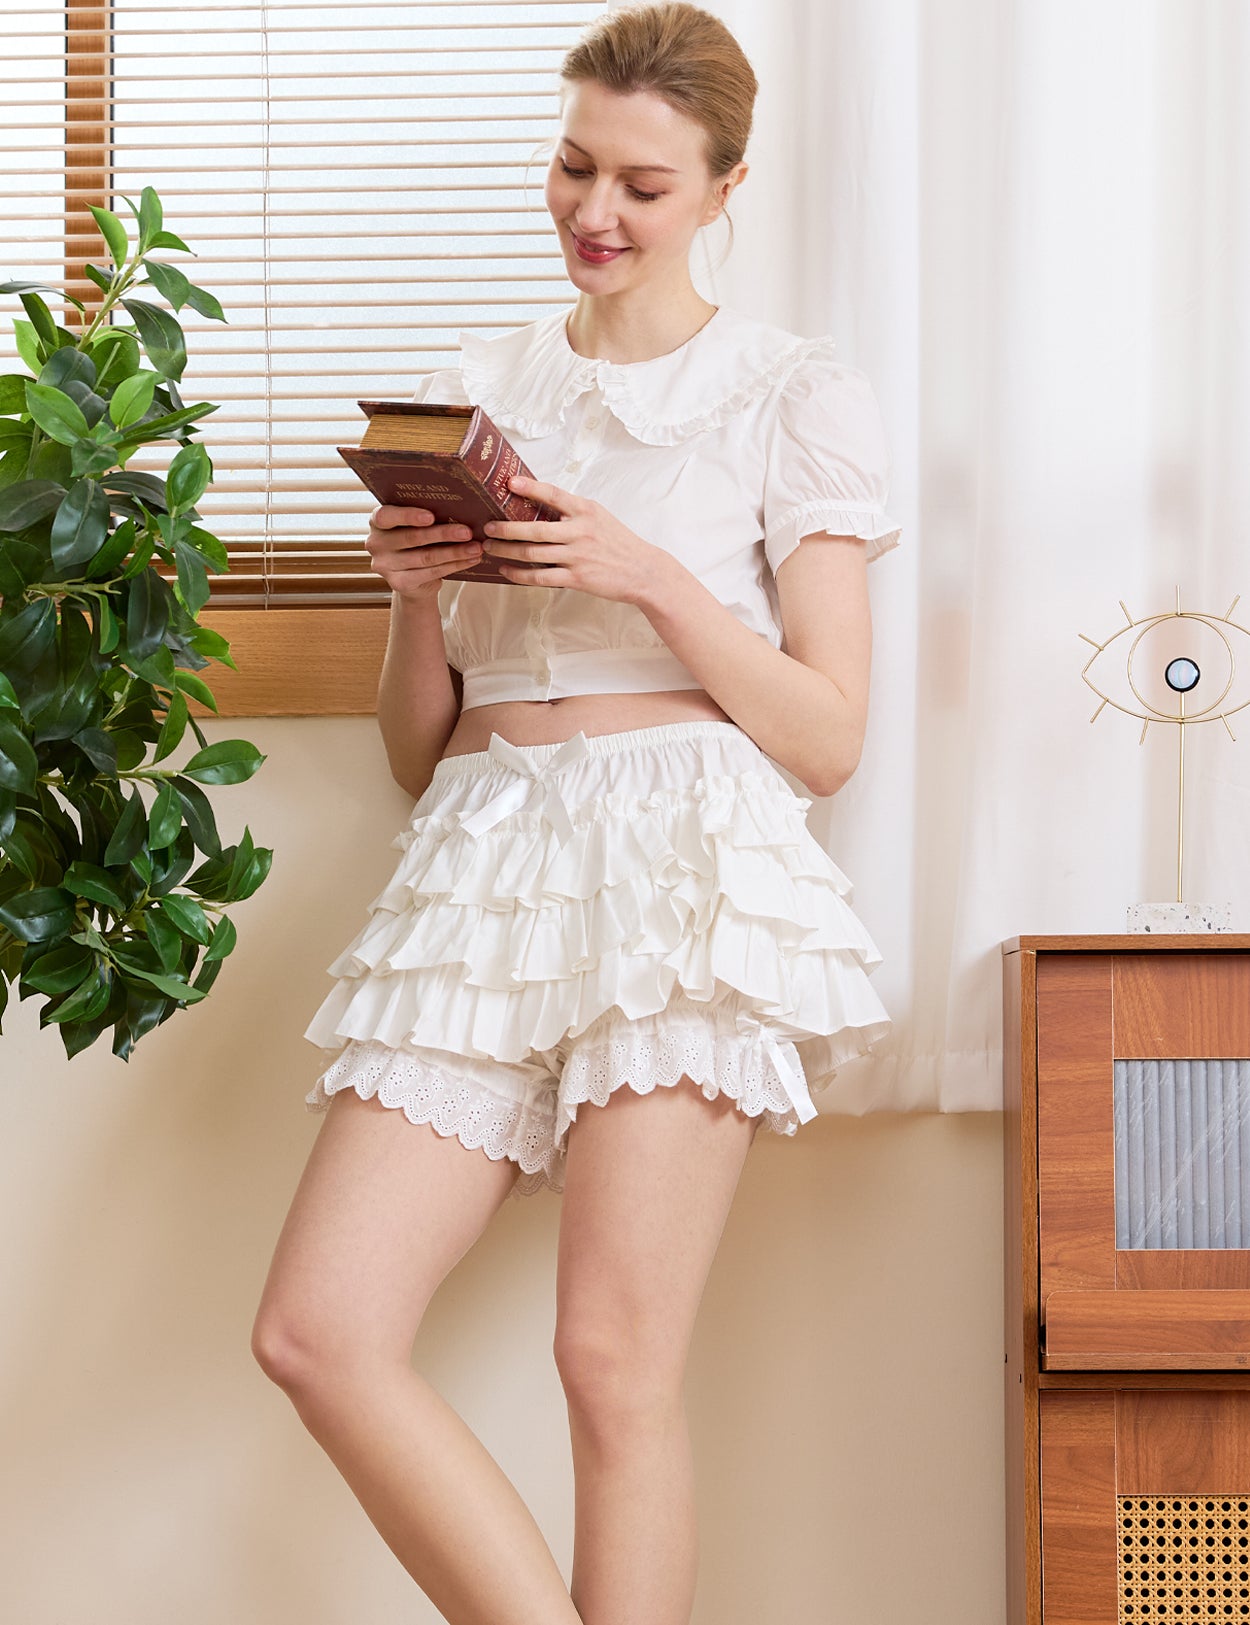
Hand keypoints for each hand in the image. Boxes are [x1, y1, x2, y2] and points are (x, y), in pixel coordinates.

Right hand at [364, 505, 483, 601]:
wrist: (412, 579)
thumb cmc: (416, 542)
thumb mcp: (414, 525)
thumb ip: (425, 516)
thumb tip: (458, 506)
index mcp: (377, 521)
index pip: (386, 516)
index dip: (408, 516)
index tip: (431, 516)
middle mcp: (375, 543)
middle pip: (412, 537)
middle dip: (443, 534)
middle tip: (467, 531)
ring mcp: (385, 566)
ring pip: (426, 557)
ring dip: (455, 552)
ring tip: (476, 547)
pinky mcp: (399, 583)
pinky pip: (432, 573)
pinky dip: (455, 565)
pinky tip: (471, 560)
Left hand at [481, 475, 664, 605]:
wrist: (643, 571)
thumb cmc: (618, 543)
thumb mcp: (599, 517)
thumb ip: (573, 511)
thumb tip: (540, 504)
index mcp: (586, 511)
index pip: (554, 495)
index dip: (530, 487)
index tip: (509, 482)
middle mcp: (580, 531)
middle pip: (534, 529)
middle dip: (505, 529)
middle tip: (487, 527)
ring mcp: (577, 556)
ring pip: (532, 553)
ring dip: (506, 551)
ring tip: (490, 548)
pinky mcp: (577, 578)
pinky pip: (540, 577)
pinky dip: (519, 574)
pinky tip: (506, 571)